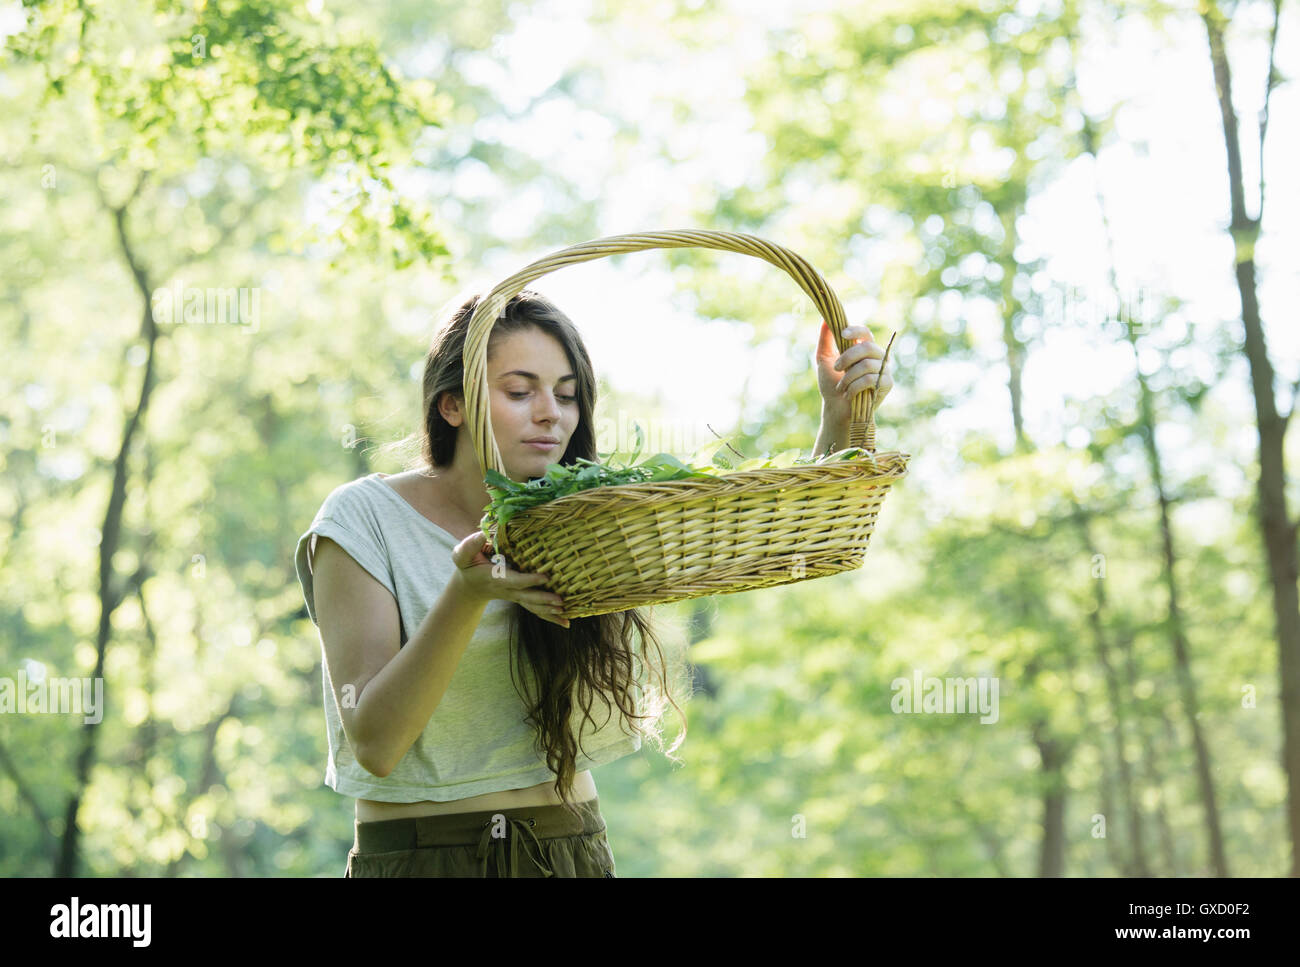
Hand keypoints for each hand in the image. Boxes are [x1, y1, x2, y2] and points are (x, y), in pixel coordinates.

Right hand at [450, 531, 570, 628]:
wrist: (470, 585)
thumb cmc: (467, 565)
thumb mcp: (462, 555)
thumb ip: (471, 545)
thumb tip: (485, 534)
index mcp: (497, 578)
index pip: (515, 580)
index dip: (530, 580)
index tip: (545, 577)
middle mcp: (508, 589)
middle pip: (527, 597)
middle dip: (543, 600)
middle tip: (560, 602)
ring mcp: (515, 595)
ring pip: (533, 606)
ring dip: (549, 611)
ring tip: (565, 614)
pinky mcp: (521, 597)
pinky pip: (536, 609)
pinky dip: (551, 616)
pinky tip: (565, 622)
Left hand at [815, 321, 893, 417]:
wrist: (836, 409)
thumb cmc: (831, 384)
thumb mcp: (824, 360)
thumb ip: (826, 340)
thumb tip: (825, 320)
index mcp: (863, 348)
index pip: (865, 332)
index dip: (855, 331)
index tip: (842, 334)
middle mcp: (877, 356)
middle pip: (867, 347)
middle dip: (848, 357)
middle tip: (836, 368)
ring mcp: (884, 369)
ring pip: (867, 365)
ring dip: (848, 377)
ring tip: (841, 386)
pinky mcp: (887, 384)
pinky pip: (870, 379)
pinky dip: (854, 387)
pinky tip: (848, 394)